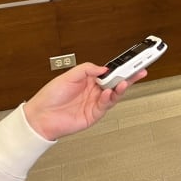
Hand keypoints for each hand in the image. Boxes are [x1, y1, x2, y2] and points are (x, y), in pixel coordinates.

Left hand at [23, 62, 145, 140]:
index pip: (109, 72)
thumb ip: (87, 69)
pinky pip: (106, 105)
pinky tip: (110, 93)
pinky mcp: (94, 114)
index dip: (120, 68)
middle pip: (116, 83)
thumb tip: (103, 68)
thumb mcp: (68, 76)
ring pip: (114, 94)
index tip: (131, 63)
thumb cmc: (50, 97)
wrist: (40, 117)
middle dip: (129, 77)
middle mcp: (94, 91)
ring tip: (125, 82)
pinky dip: (110, 98)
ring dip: (121, 88)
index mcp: (89, 80)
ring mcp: (95, 103)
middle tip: (140, 70)